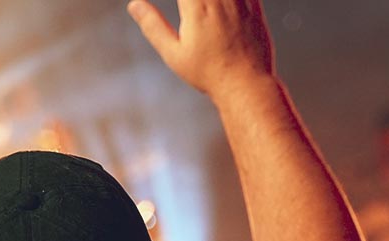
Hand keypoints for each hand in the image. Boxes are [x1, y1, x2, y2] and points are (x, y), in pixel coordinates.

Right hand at [127, 0, 274, 98]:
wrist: (246, 84)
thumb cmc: (207, 73)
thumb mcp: (174, 54)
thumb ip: (153, 26)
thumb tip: (134, 5)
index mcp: (196, 7)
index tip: (178, 5)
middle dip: (190, 0)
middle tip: (186, 8)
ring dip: (207, 0)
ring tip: (198, 9)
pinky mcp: (255, 5)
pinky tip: (218, 7)